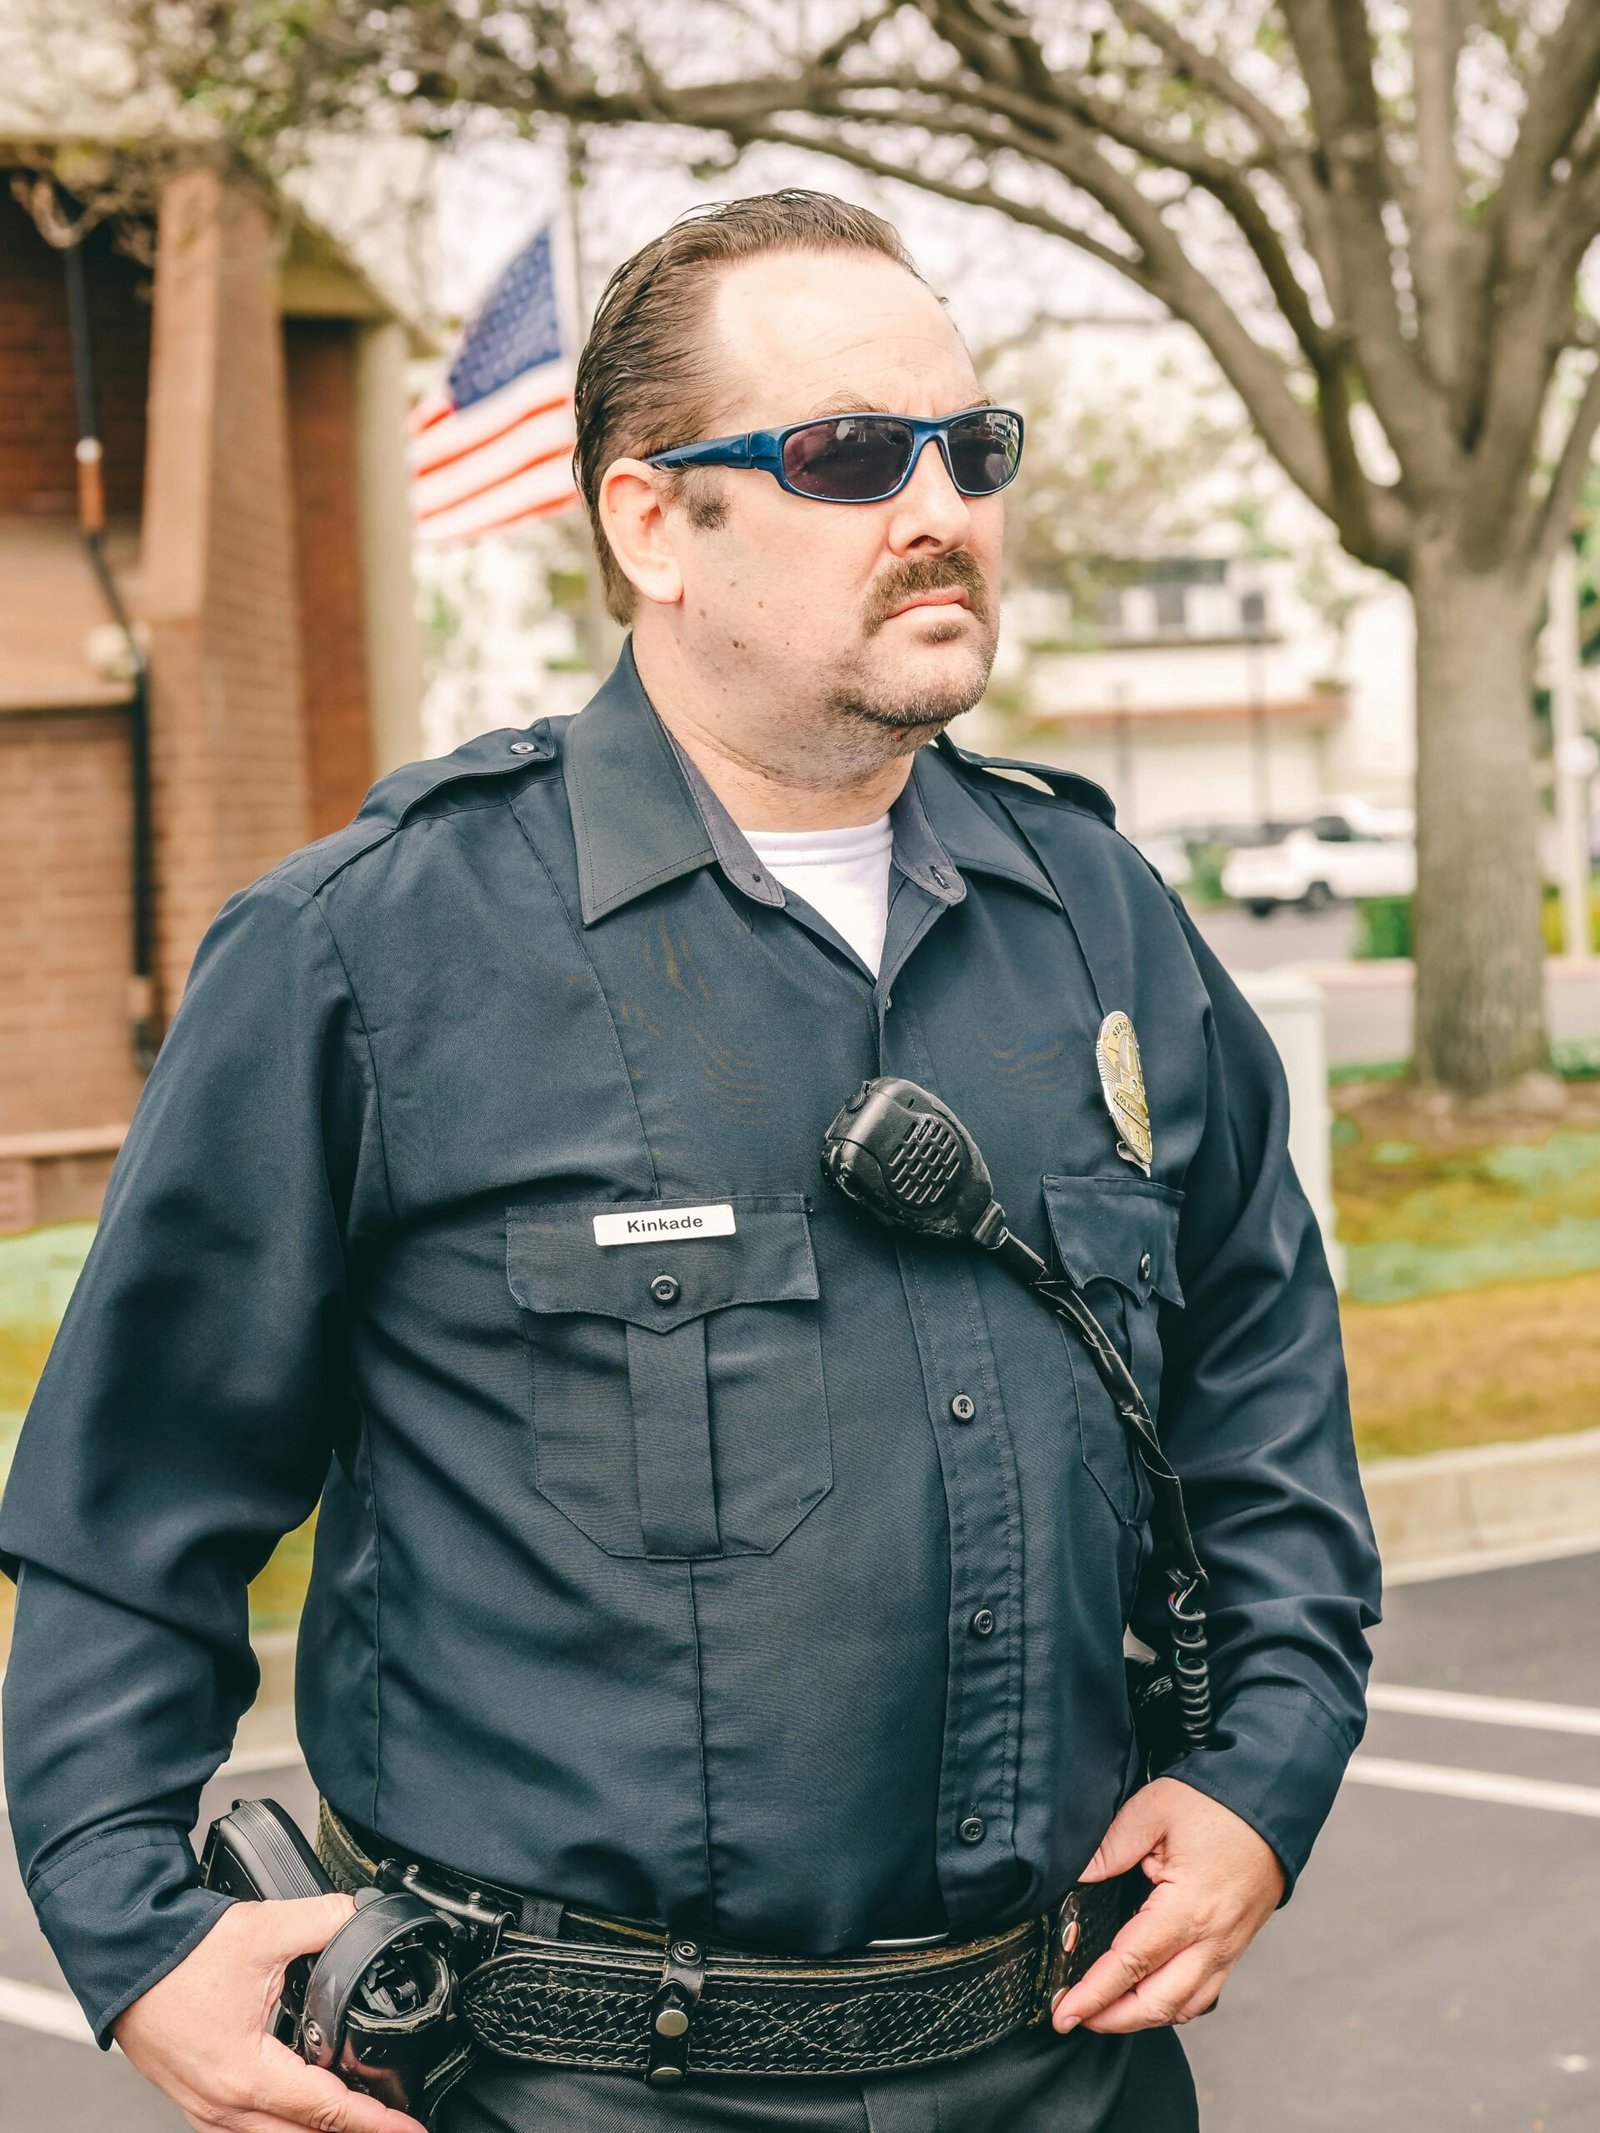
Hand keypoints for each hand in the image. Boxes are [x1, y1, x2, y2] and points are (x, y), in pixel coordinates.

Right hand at [113, 1892, 425, 2132]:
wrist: (124, 1955)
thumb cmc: (177, 1954)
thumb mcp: (265, 1929)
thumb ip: (325, 1922)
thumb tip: (363, 1918)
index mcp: (246, 2075)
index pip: (326, 2110)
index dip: (374, 2121)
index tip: (407, 2128)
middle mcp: (224, 2105)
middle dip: (350, 2131)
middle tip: (391, 2122)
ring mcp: (205, 2107)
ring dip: (313, 2130)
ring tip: (353, 2117)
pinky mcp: (194, 2098)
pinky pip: (244, 2130)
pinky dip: (279, 2125)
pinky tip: (297, 2109)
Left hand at [1050, 1777, 1284, 2035]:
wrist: (1271, 1804)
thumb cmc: (1215, 1804)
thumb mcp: (1153, 1810)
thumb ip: (1110, 1847)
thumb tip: (1075, 1877)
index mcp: (1187, 1909)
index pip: (1130, 1964)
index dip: (1094, 1993)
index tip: (1065, 2012)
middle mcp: (1211, 1940)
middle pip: (1157, 2003)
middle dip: (1112, 2019)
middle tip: (1073, 2018)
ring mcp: (1227, 1948)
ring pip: (1183, 2007)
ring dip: (1141, 2019)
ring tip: (1104, 2014)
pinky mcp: (1235, 1946)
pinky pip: (1204, 1994)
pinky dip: (1173, 2006)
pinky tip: (1150, 1997)